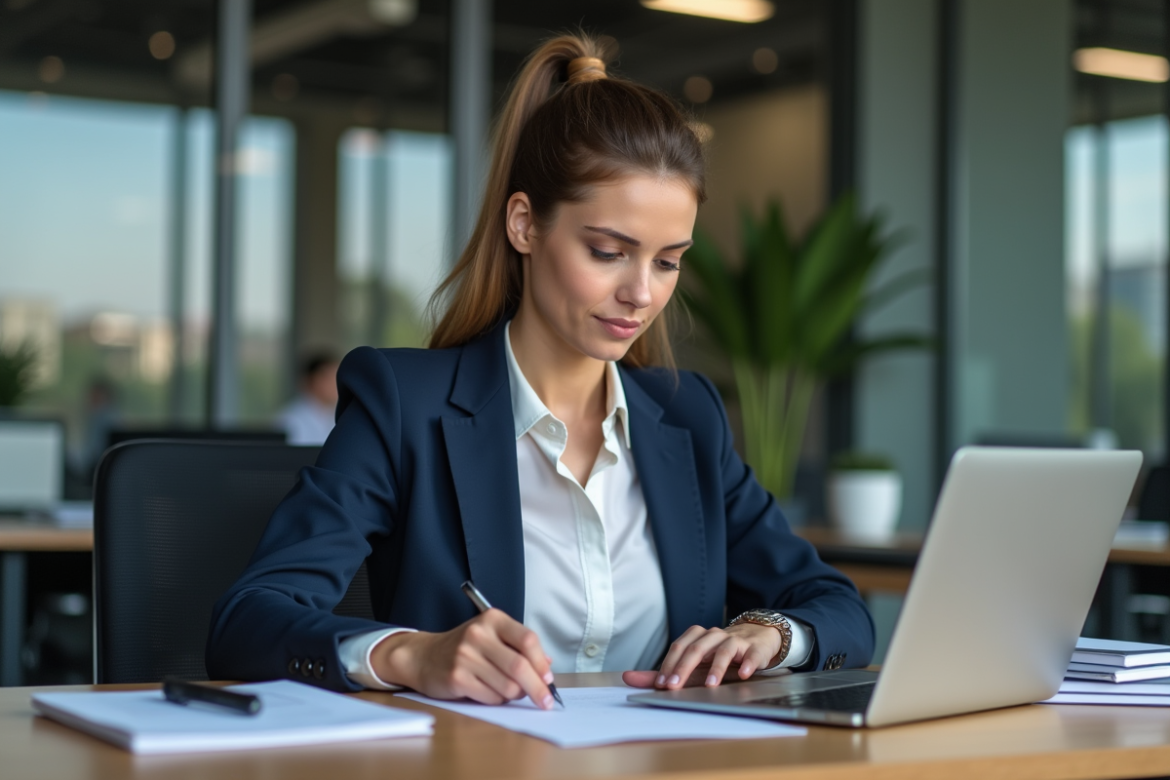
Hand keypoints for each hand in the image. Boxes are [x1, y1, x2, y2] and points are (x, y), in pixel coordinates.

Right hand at [371, 609, 556, 708]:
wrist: (423, 656)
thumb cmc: (464, 647)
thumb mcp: (492, 636)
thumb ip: (519, 646)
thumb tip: (547, 666)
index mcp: (493, 619)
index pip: (528, 640)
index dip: (542, 662)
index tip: (549, 679)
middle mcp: (478, 634)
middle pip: (520, 666)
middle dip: (537, 688)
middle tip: (546, 701)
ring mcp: (465, 656)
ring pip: (508, 686)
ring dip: (515, 695)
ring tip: (509, 691)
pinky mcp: (456, 677)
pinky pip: (491, 697)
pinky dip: (497, 700)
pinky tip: (490, 692)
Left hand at [621, 623, 781, 689]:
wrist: (756, 640)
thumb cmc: (719, 654)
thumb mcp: (693, 664)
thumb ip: (663, 672)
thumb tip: (628, 678)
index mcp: (697, 637)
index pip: (679, 647)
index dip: (669, 665)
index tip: (662, 685)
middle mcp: (714, 636)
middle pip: (697, 648)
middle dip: (685, 667)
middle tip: (676, 686)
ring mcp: (735, 641)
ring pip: (723, 649)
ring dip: (716, 668)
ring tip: (711, 685)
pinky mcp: (754, 649)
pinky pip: (751, 654)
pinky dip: (747, 663)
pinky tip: (744, 674)